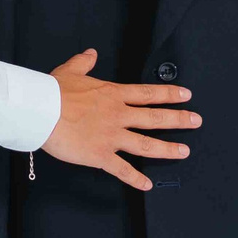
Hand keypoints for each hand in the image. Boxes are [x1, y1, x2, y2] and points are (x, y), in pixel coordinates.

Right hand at [41, 49, 199, 191]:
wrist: (42, 110)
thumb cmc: (53, 91)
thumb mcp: (70, 71)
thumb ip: (84, 63)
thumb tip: (91, 53)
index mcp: (112, 94)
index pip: (148, 94)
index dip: (169, 95)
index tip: (186, 96)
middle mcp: (118, 115)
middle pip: (155, 118)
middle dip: (178, 119)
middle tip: (196, 121)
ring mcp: (111, 136)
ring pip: (146, 144)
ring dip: (167, 149)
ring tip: (183, 152)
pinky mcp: (100, 155)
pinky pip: (122, 169)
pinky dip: (135, 178)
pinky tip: (147, 185)